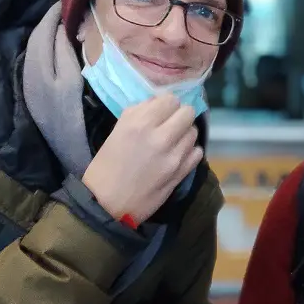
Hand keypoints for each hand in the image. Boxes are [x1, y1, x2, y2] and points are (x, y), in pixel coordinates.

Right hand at [82, 95, 201, 223]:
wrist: (107, 203)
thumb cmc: (106, 166)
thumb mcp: (117, 131)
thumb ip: (139, 113)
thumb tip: (158, 103)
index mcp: (140, 123)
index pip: (171, 99)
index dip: (167, 104)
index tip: (162, 110)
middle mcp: (161, 137)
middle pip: (188, 112)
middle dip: (180, 115)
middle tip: (171, 124)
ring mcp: (174, 156)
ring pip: (193, 132)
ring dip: (185, 133)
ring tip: (173, 141)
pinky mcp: (181, 173)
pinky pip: (197, 152)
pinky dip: (190, 151)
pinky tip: (179, 154)